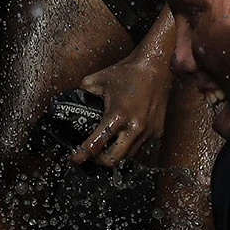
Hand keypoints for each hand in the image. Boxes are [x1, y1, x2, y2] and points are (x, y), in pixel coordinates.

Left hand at [70, 47, 171, 167]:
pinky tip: (120, 140)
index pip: (96, 145)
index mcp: (117, 116)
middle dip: (98, 161)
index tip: (74, 159)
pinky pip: (140, 148)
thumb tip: (72, 103)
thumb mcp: (97, 79)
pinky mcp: (157, 133)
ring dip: (115, 155)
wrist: (155, 67)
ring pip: (128, 157)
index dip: (81, 155)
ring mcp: (148, 133)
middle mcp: (134, 128)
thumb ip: (83, 93)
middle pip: (113, 161)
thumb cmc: (127, 72)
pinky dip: (128, 148)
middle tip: (89, 155)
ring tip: (104, 148)